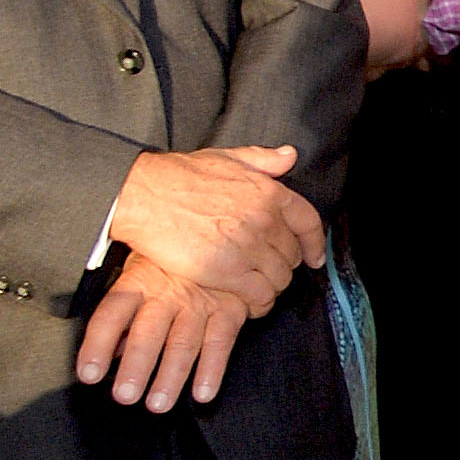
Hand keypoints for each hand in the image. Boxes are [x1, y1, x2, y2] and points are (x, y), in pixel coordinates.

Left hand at [75, 252, 251, 409]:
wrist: (224, 237)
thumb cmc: (172, 260)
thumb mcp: (140, 272)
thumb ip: (124, 314)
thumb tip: (109, 350)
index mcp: (139, 282)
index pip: (111, 314)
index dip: (98, 345)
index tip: (90, 373)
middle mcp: (167, 294)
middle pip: (148, 333)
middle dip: (136, 367)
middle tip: (126, 395)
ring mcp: (199, 303)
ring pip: (182, 343)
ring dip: (171, 376)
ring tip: (158, 404)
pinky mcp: (229, 310)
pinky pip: (220, 343)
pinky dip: (212, 370)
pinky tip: (202, 392)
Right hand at [106, 143, 322, 305]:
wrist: (144, 195)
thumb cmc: (179, 176)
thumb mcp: (226, 157)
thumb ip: (262, 159)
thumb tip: (290, 156)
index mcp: (270, 193)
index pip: (309, 223)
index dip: (315, 244)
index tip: (315, 257)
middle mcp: (266, 220)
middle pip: (292, 255)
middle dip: (284, 265)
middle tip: (268, 271)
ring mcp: (248, 247)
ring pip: (279, 278)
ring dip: (272, 286)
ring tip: (257, 287)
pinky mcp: (227, 271)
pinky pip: (259, 295)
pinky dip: (259, 303)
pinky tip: (250, 303)